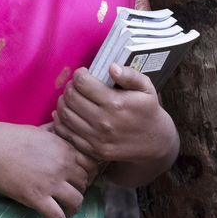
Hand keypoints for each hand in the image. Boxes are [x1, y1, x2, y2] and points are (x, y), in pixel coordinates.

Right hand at [0, 121, 100, 217]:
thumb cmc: (10, 137)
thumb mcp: (39, 130)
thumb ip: (54, 131)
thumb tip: (60, 124)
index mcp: (64, 149)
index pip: (89, 165)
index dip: (85, 173)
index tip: (76, 179)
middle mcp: (62, 166)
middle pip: (84, 184)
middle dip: (78, 189)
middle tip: (68, 193)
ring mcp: (50, 183)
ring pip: (76, 202)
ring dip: (73, 208)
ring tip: (67, 210)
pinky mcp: (37, 198)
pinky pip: (58, 217)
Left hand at [51, 64, 178, 171]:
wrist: (155, 142)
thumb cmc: (148, 110)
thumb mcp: (146, 88)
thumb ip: (130, 75)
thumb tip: (111, 67)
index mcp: (116, 103)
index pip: (82, 83)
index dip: (79, 74)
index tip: (83, 74)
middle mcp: (104, 122)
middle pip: (71, 97)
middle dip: (70, 87)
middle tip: (75, 85)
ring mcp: (97, 138)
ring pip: (66, 114)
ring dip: (63, 102)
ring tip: (70, 97)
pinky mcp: (93, 150)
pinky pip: (67, 133)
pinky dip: (61, 121)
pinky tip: (67, 113)